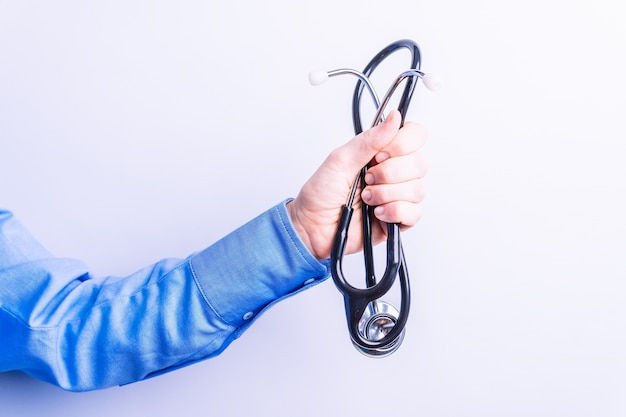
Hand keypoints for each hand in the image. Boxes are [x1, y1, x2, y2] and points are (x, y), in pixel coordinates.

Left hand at [287, 110, 427, 259]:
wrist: (312, 228)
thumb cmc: (320, 195)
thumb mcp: (340, 160)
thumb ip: (369, 140)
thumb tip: (393, 117)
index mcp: (381, 152)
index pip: (414, 135)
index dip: (402, 144)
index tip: (378, 155)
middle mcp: (394, 172)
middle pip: (420, 162)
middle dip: (390, 173)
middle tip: (368, 179)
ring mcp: (398, 196)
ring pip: (417, 189)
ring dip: (387, 194)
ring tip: (367, 199)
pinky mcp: (399, 219)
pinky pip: (414, 213)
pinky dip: (393, 212)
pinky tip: (376, 213)